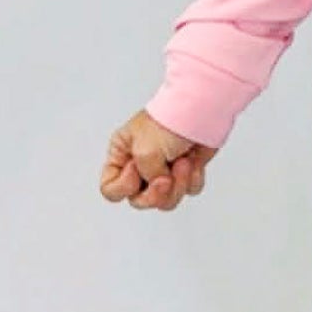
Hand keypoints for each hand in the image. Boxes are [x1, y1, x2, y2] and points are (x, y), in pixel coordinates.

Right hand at [100, 110, 217, 210]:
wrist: (201, 112)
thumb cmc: (169, 121)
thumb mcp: (144, 152)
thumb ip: (145, 179)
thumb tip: (158, 186)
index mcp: (121, 155)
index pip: (110, 189)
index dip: (124, 188)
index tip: (136, 170)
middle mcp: (140, 165)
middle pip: (140, 200)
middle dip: (156, 193)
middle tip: (165, 179)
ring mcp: (163, 170)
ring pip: (165, 200)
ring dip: (177, 185)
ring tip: (183, 163)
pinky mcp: (186, 172)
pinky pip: (188, 190)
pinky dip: (193, 178)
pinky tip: (193, 161)